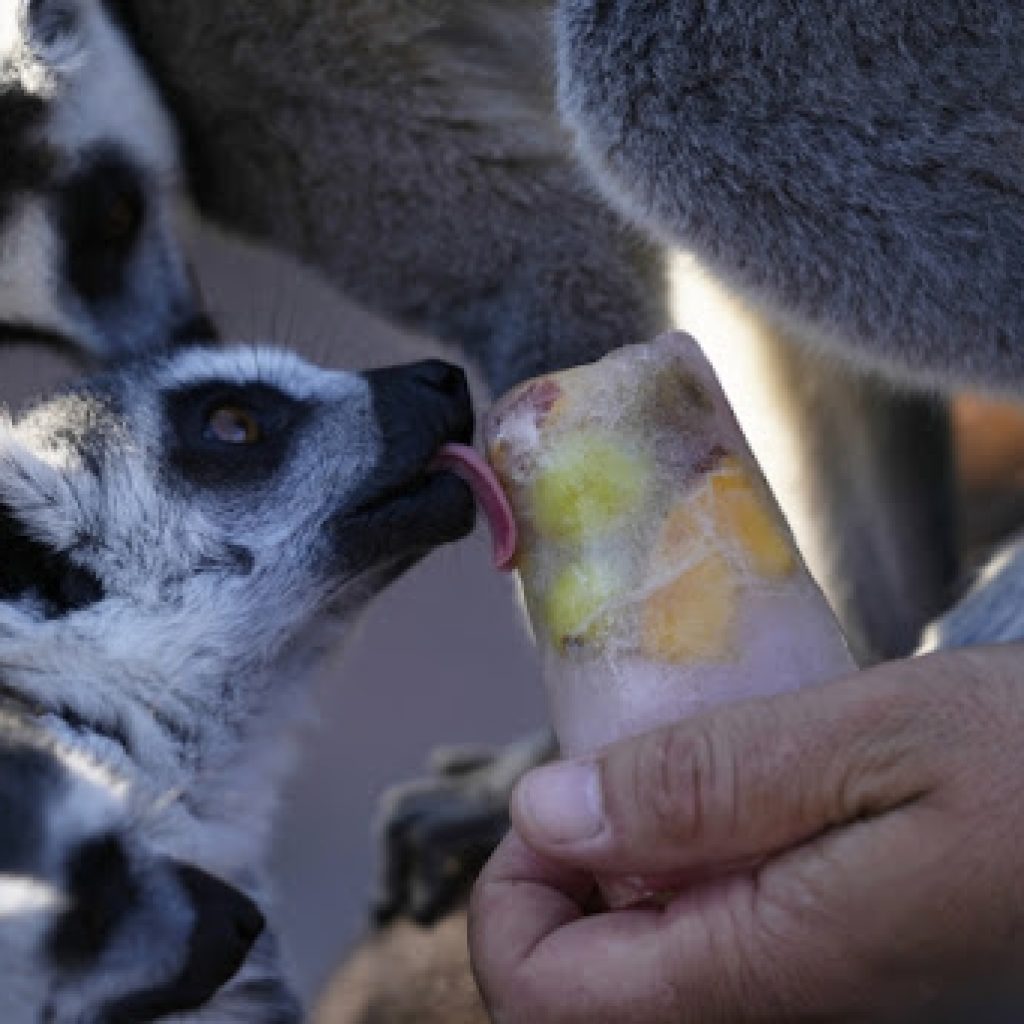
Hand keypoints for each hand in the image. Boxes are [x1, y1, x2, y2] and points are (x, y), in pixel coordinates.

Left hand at [469, 647, 1023, 1022]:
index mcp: (769, 975)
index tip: (550, 805)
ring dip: (634, 867)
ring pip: (648, 965)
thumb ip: (701, 783)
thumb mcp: (866, 739)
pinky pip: (715, 943)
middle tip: (625, 771)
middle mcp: (780, 1015)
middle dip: (572, 875)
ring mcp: (811, 1000)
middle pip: (588, 989)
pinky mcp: (835, 973)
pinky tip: (740, 805)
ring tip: (689, 778)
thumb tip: (546, 811)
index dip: (512, 898)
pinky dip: (692, 870)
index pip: (545, 999)